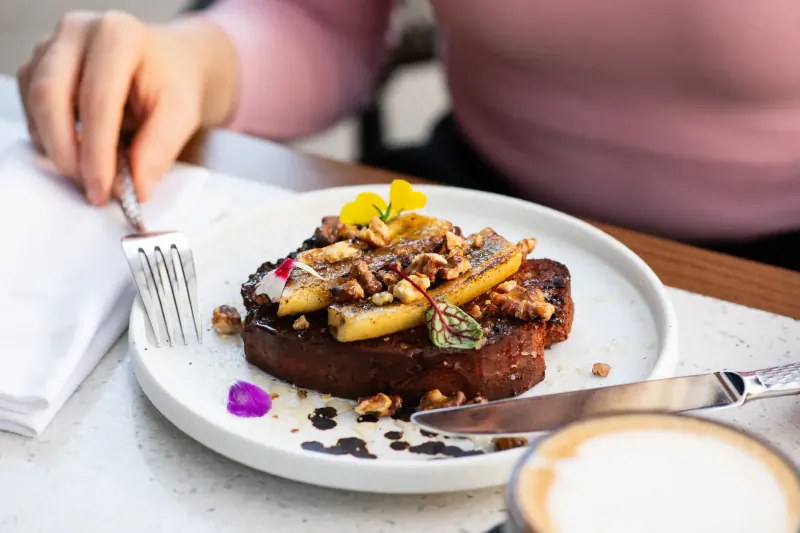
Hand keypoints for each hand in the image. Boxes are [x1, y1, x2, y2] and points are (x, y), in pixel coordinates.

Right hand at [17, 11, 236, 203]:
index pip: (97, 99)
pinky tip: (78, 152)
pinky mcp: (38, 64)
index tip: (103, 190)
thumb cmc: (173, 84)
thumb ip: (159, 149)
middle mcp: (77, 31)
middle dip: (67, 152)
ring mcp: (51, 45)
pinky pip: (30, 106)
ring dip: (56, 147)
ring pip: (35, 103)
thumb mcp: (182, 114)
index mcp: (118, 35)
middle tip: (90, 189)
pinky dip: (50, 136)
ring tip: (89, 174)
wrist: (167, 65)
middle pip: (50, 96)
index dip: (97, 152)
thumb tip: (136, 187)